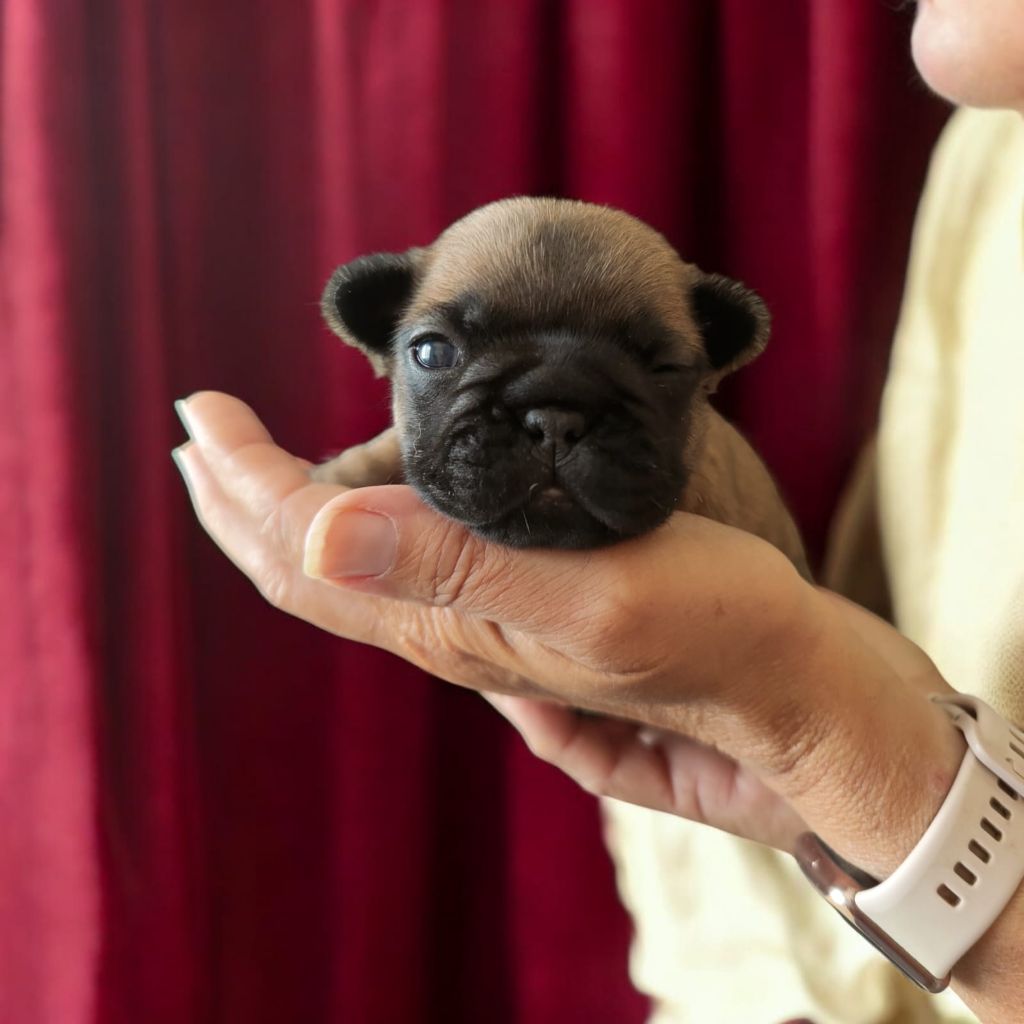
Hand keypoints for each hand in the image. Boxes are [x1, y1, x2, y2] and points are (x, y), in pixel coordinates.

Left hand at [173, 391, 962, 874]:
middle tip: (200, 431)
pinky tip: (356, 503)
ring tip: (250, 463)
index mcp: (450, 621)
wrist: (785, 686)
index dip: (242, 482)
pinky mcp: (518, 609)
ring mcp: (481, 624)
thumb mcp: (596, 592)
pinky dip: (350, 527)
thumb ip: (461, 567)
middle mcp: (449, 628)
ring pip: (347, 571)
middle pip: (306, 568)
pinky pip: (400, 570)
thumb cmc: (713, 632)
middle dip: (240, 498)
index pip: (304, 552)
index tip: (200, 411)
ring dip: (284, 512)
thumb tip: (322, 530)